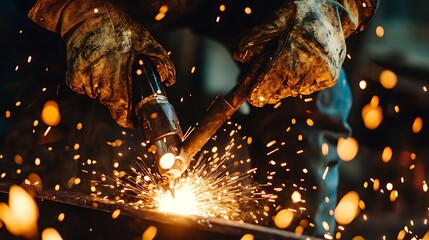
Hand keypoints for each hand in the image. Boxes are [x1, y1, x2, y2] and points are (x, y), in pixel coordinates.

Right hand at [29, 0, 174, 126]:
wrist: (87, 14)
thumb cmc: (118, 28)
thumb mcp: (146, 41)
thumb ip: (161, 62)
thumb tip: (169, 81)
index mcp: (117, 79)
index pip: (122, 113)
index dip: (129, 119)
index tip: (135, 120)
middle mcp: (98, 83)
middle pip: (111, 104)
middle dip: (120, 97)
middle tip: (125, 80)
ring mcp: (83, 80)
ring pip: (98, 96)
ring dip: (105, 88)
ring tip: (111, 68)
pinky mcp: (72, 76)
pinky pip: (84, 88)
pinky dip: (91, 82)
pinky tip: (97, 66)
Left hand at [233, 0, 373, 106]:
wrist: (333, 11)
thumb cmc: (301, 13)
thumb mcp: (277, 18)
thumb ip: (257, 37)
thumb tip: (238, 55)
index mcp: (294, 50)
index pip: (271, 80)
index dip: (259, 92)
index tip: (252, 99)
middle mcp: (310, 64)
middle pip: (281, 89)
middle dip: (269, 89)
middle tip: (262, 85)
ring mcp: (322, 72)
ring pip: (294, 90)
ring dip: (284, 86)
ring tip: (283, 70)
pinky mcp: (330, 78)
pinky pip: (307, 89)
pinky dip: (299, 83)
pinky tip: (298, 69)